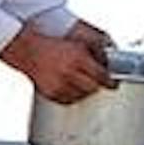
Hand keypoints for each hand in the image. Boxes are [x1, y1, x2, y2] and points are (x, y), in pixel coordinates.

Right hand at [2, 22, 116, 104]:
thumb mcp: (78, 44)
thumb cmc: (52, 47)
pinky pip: (70, 100)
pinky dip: (74, 95)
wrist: (30, 52)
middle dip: (97, 85)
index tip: (113, 83)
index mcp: (78, 58)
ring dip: (85, 90)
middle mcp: (69, 72)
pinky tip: (72, 87)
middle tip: (98, 82)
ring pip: (83, 95)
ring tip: (82, 82)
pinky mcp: (52, 93)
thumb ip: (95, 53)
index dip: (110, 81)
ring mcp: (60, 85)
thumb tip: (108, 61)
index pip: (102, 76)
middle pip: (94, 87)